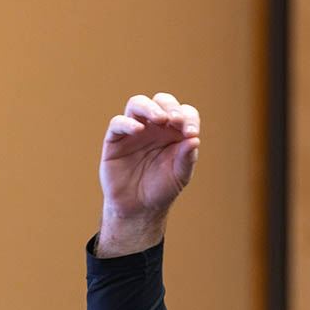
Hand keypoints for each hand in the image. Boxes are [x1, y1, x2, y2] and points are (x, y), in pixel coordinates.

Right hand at [96, 93, 199, 255]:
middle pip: (162, 101)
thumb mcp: (180, 176)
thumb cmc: (162, 189)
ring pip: (137, 103)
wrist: (139, 208)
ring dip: (149, 107)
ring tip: (160, 118)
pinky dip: (127, 123)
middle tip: (175, 121)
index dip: (189, 118)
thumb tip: (194, 139)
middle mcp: (155, 127)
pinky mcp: (115, 139)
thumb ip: (187, 158)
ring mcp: (134, 130)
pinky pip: (118, 123)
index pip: (184, 113)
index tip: (191, 134)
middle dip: (170, 107)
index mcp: (175, 132)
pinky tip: (138, 130)